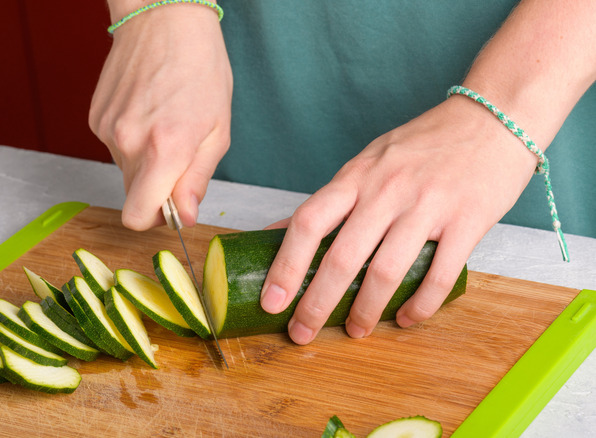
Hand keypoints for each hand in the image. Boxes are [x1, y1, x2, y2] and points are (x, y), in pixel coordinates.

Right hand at [89, 5, 231, 229]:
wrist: (163, 19)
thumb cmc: (200, 69)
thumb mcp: (217, 130)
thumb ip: (197, 180)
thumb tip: (185, 216)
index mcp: (164, 149)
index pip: (138, 217)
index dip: (156, 219)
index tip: (172, 205)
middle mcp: (128, 143)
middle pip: (133, 196)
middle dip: (156, 188)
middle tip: (177, 156)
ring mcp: (107, 130)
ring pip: (125, 171)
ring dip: (144, 160)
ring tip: (164, 123)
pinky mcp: (96, 119)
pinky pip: (114, 148)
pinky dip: (131, 140)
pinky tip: (147, 112)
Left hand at [260, 96, 539, 343]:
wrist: (493, 119)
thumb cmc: (422, 145)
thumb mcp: (367, 162)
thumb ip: (330, 200)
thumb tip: (277, 231)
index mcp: (356, 176)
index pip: (308, 222)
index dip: (284, 265)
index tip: (271, 302)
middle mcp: (387, 190)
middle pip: (342, 257)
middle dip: (316, 303)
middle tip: (302, 332)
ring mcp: (428, 206)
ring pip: (386, 272)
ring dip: (365, 311)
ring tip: (355, 331)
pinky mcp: (467, 222)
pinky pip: (438, 276)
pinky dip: (420, 306)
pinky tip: (406, 319)